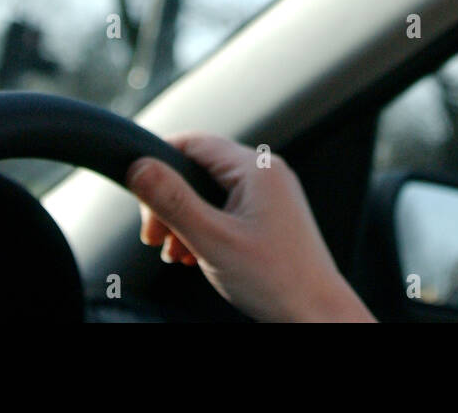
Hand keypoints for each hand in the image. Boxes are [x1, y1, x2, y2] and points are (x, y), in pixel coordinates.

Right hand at [125, 131, 375, 321]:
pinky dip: (204, 228)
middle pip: (198, 170)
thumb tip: (139, 167)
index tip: (141, 200)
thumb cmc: (276, 281)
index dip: (158, 166)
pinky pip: (226, 209)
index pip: (193, 142)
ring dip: (184, 220)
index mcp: (256, 168)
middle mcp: (266, 173)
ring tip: (176, 252)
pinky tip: (195, 255)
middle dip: (169, 202)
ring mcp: (271, 194)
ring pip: (210, 192)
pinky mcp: (270, 215)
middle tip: (154, 237)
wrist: (318, 316)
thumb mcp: (212, 240)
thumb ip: (173, 201)